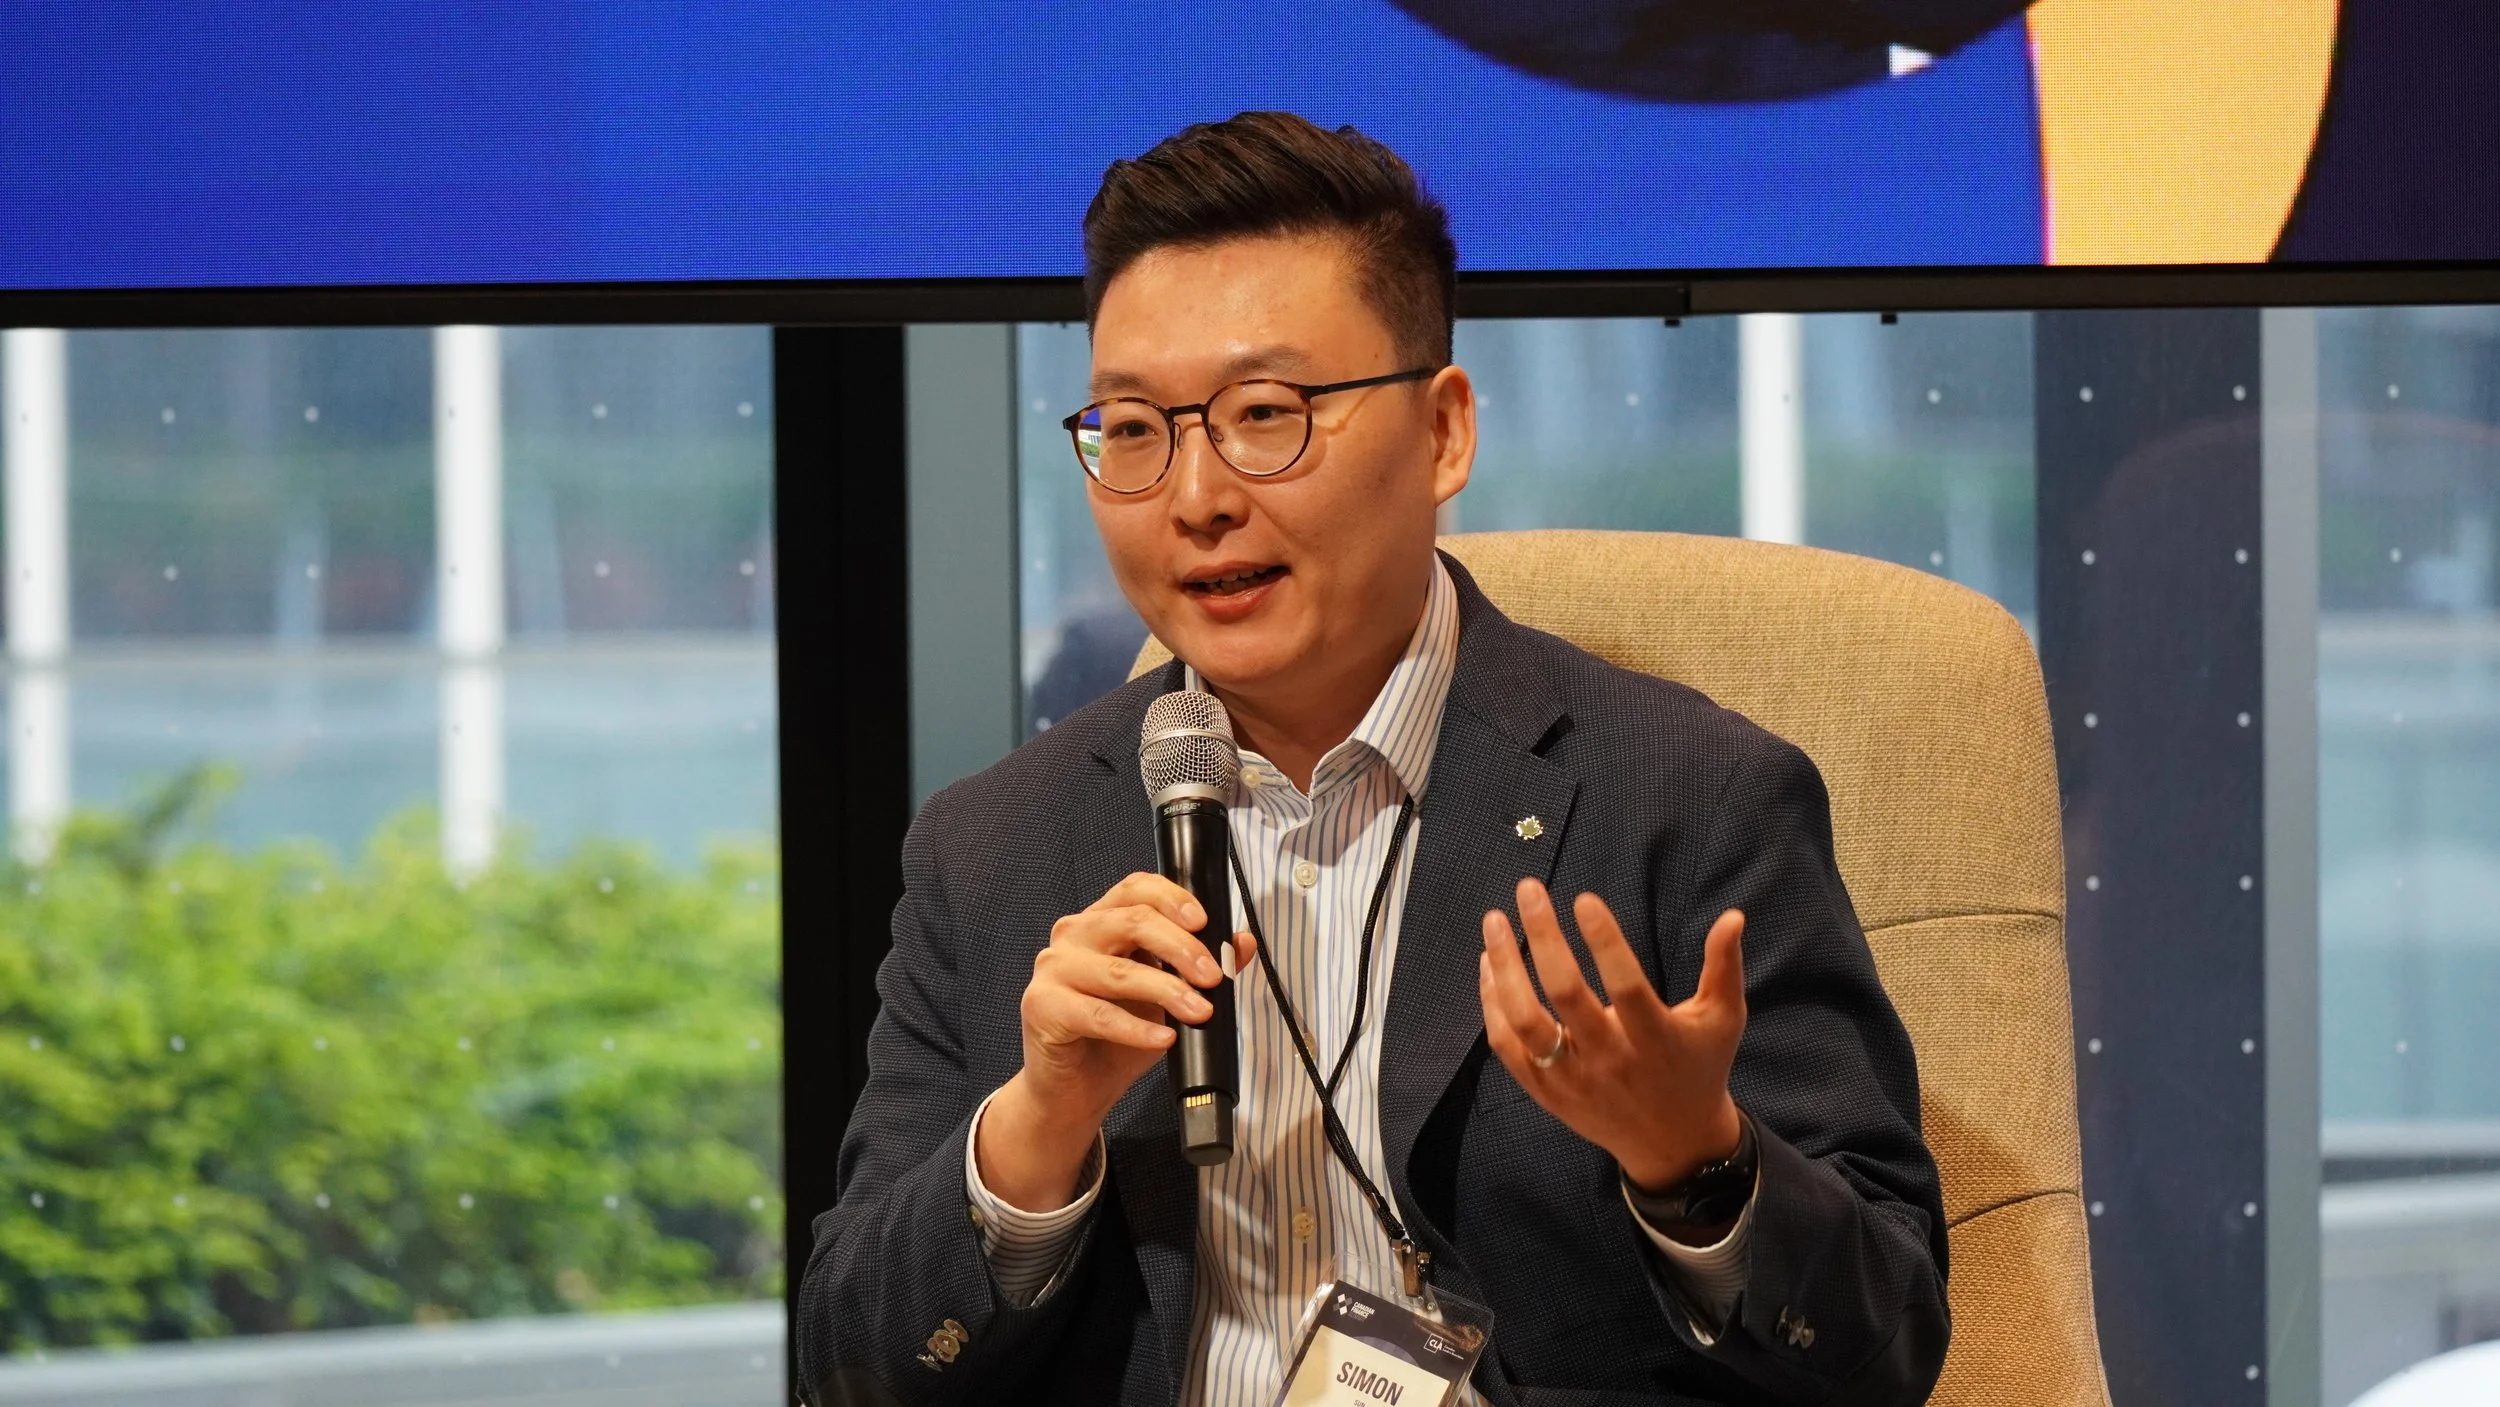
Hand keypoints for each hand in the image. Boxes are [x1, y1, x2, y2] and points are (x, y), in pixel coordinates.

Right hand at [976, 872, 1253, 1211]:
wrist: (1073, 1092)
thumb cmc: (1115, 1040)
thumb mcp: (1166, 999)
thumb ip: (1199, 967)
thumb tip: (1242, 944)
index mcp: (1101, 921)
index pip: (1136, 888)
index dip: (1172, 898)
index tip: (1205, 921)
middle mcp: (1073, 936)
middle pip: (1133, 921)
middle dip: (1182, 947)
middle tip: (1214, 976)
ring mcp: (1053, 969)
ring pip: (1120, 971)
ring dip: (1168, 991)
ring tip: (1200, 1011)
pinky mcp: (1042, 1006)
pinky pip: (1098, 1015)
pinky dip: (1137, 1028)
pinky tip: (1164, 1037)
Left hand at [1479, 878, 1746, 1193]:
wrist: (1673, 1143)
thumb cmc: (1700, 1067)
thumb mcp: (1723, 1020)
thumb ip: (1724, 967)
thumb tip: (1733, 916)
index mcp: (1656, 1041)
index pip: (1625, 987)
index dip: (1605, 942)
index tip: (1583, 899)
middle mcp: (1611, 1061)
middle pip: (1566, 996)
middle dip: (1543, 938)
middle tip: (1528, 889)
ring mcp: (1573, 1080)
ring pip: (1525, 1022)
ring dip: (1504, 969)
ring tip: (1494, 922)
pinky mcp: (1547, 1092)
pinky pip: (1508, 1047)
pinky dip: (1492, 1005)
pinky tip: (1489, 964)